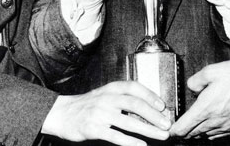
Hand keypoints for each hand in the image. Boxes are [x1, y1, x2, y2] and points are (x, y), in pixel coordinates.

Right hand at [42, 81, 170, 145]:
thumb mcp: (105, 95)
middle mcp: (107, 98)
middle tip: (167, 124)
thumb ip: (123, 98)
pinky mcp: (93, 129)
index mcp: (111, 88)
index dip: (150, 95)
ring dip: (148, 130)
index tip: (163, 106)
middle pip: (135, 104)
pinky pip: (116, 136)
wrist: (62, 113)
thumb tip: (150, 107)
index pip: (134, 87)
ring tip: (161, 135)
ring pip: (128, 121)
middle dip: (154, 115)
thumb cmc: (88, 105)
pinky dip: (131, 142)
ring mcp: (100, 114)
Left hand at [170, 60, 229, 139]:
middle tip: (179, 124)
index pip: (182, 128)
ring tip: (194, 122)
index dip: (173, 130)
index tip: (169, 127)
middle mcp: (214, 122)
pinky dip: (210, 131)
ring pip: (204, 135)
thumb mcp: (213, 70)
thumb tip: (192, 87)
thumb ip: (196, 80)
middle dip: (183, 131)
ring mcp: (225, 127)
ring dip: (197, 131)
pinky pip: (217, 135)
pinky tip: (211, 123)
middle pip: (191, 135)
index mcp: (205, 109)